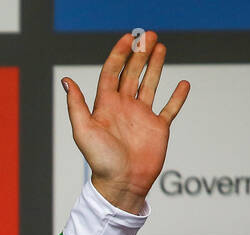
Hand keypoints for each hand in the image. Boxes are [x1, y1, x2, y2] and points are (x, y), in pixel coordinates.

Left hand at [61, 31, 189, 213]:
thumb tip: (66, 81)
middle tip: (148, 35)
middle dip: (139, 54)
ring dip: (155, 66)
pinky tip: (182, 83)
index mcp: (105, 107)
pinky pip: (169, 108)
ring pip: (149, 85)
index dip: (119, 55)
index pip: (111, 74)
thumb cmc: (100, 161)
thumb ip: (77, 105)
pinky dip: (177, 97)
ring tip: (160, 47)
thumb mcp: (84, 131)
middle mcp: (123, 109)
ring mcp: (141, 117)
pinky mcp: (158, 128)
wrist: (122, 184)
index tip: (128, 38)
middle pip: (132, 74)